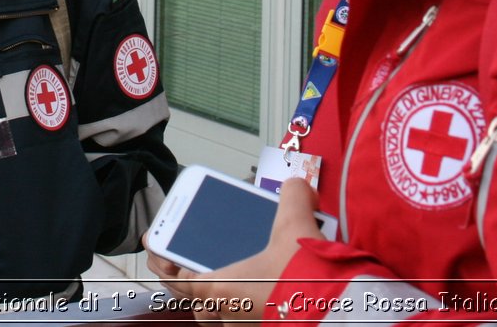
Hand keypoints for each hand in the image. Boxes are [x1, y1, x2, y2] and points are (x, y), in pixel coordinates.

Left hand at [143, 180, 324, 322]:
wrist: (341, 314)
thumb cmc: (309, 281)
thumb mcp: (297, 226)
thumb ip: (293, 196)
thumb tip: (296, 184)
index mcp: (221, 290)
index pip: (176, 280)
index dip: (162, 261)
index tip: (155, 246)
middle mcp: (230, 314)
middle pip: (196, 302)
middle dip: (193, 282)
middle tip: (191, 262)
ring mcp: (249, 326)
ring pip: (220, 316)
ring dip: (220, 299)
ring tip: (229, 277)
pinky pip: (248, 320)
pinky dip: (248, 307)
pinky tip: (262, 290)